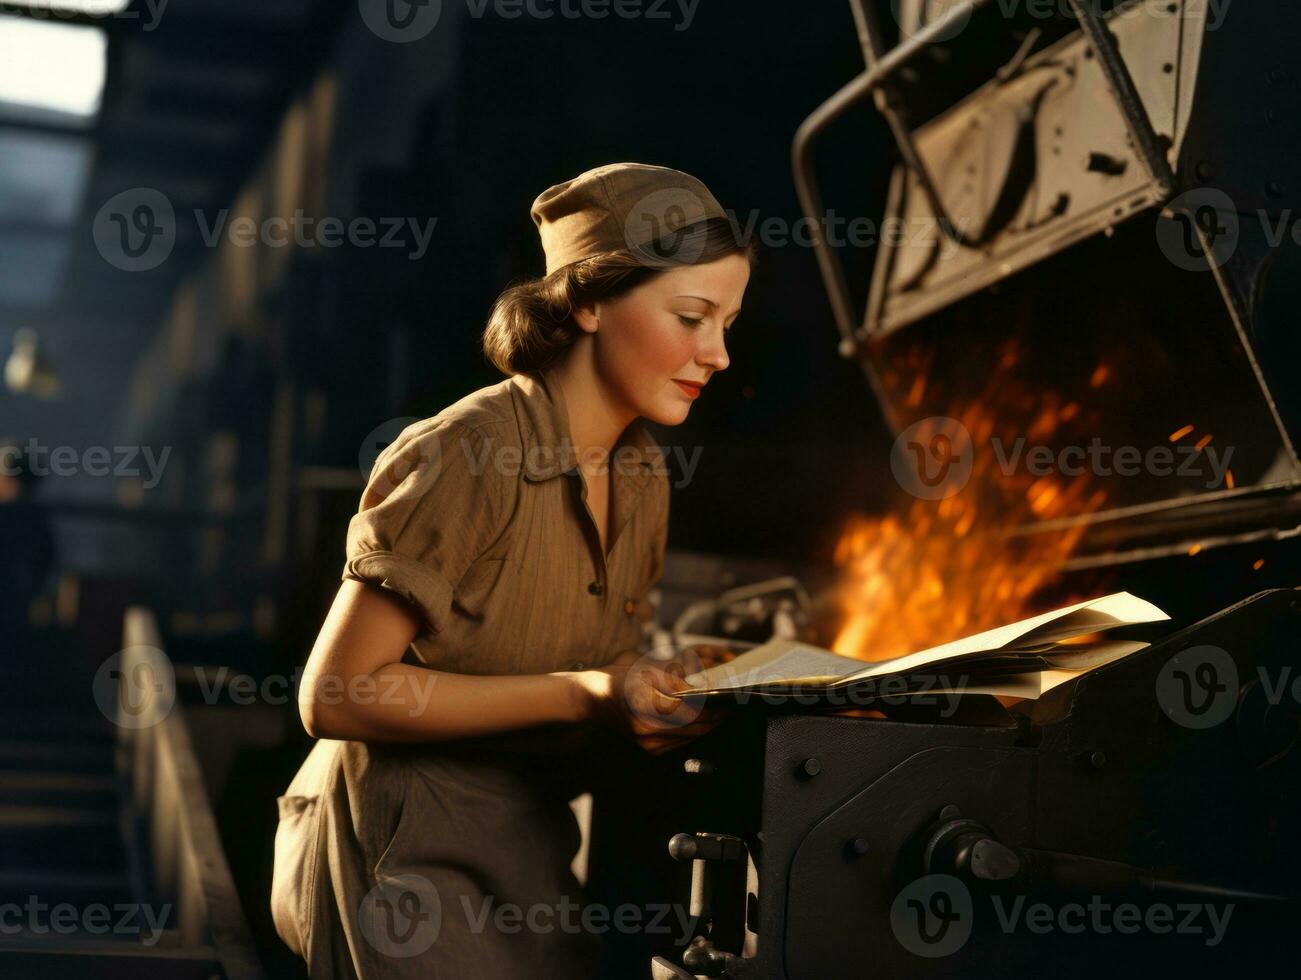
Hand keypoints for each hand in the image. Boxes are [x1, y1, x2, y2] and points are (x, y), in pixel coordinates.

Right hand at [567, 656, 725, 754]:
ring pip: (690, 737)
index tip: (731, 699)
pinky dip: (694, 732)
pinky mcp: (649, 750)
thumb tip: (701, 686)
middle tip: (733, 705)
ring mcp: (648, 744)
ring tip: (723, 712)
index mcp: (646, 705)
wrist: (594, 699)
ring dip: (708, 726)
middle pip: (695, 727)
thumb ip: (675, 678)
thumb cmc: (620, 680)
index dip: (715, 706)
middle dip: (717, 717)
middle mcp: (647, 729)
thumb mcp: (647, 671)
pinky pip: (680, 742)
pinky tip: (703, 722)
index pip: (692, 710)